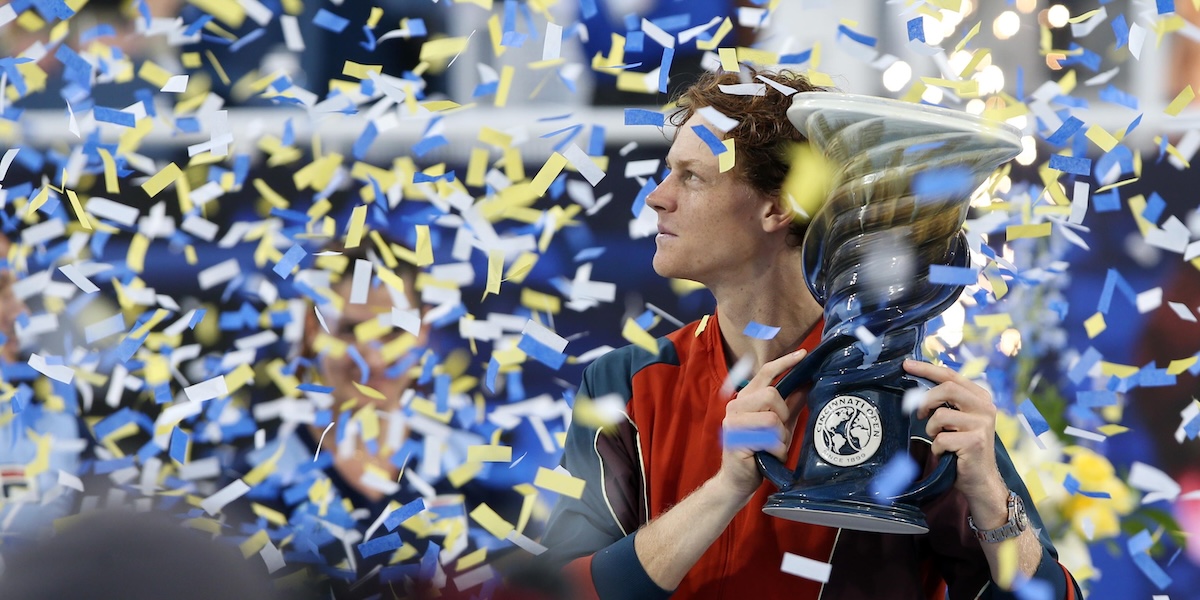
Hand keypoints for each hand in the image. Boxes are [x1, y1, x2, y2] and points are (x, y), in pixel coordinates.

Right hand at [717, 349, 808, 500]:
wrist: (740, 480)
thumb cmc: (760, 451)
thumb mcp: (781, 425)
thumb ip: (792, 404)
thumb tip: (808, 382)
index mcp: (747, 398)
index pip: (765, 372)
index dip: (784, 362)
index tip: (802, 354)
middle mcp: (736, 405)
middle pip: (771, 394)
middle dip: (783, 414)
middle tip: (779, 432)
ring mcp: (732, 422)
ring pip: (771, 417)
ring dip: (780, 436)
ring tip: (774, 446)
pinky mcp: (734, 439)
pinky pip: (768, 438)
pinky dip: (776, 450)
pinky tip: (769, 456)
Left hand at [905, 359, 1008, 524]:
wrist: (981, 480)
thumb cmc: (963, 448)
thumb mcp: (957, 420)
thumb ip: (946, 402)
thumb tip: (916, 387)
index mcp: (980, 397)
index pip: (951, 375)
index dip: (927, 368)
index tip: (906, 364)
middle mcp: (985, 407)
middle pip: (947, 388)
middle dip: (925, 399)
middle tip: (918, 414)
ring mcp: (982, 424)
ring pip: (941, 415)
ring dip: (931, 429)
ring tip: (938, 439)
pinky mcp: (976, 441)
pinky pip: (942, 438)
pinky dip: (937, 447)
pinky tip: (946, 453)